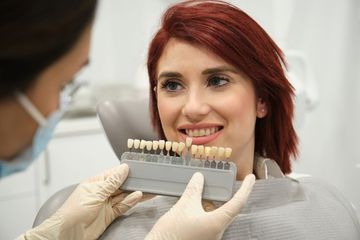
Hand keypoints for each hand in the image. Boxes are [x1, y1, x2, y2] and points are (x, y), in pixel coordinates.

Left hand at [18, 164, 141, 239]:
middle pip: (121, 185)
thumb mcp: (95, 193)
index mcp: (96, 183)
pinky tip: (138, 197)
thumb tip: (124, 168)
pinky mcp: (110, 215)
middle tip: (146, 179)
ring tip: (147, 188)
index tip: (138, 168)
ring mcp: (106, 204)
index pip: (113, 173)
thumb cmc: (74, 211)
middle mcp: (102, 192)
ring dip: (135, 192)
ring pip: (124, 196)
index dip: (125, 171)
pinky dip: (131, 202)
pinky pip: (123, 206)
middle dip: (133, 182)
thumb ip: (111, 182)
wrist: (68, 233)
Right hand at [146, 172, 254, 239]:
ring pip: (219, 216)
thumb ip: (194, 190)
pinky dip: (208, 210)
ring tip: (208, 190)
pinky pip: (211, 222)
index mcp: (217, 223)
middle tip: (228, 181)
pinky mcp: (204, 238)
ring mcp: (211, 237)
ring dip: (216, 203)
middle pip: (229, 210)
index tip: (251, 178)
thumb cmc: (172, 232)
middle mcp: (218, 232)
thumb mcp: (183, 206)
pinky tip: (199, 203)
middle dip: (229, 195)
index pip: (237, 203)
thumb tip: (199, 177)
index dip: (246, 189)